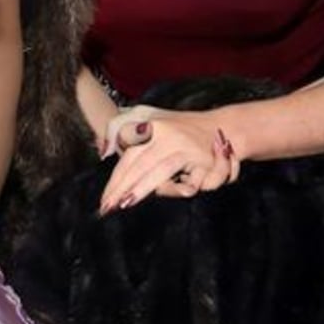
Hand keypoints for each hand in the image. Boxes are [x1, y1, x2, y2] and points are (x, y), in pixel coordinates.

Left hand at [99, 107, 239, 213]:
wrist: (221, 127)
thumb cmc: (177, 126)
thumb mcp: (147, 116)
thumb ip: (120, 127)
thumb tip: (102, 150)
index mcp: (153, 126)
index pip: (129, 155)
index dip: (115, 178)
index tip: (105, 198)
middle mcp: (168, 136)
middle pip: (140, 164)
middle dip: (123, 187)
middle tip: (109, 207)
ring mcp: (186, 147)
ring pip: (160, 171)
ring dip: (142, 188)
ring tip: (126, 203)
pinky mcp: (205, 160)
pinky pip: (191, 182)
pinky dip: (180, 189)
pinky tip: (175, 191)